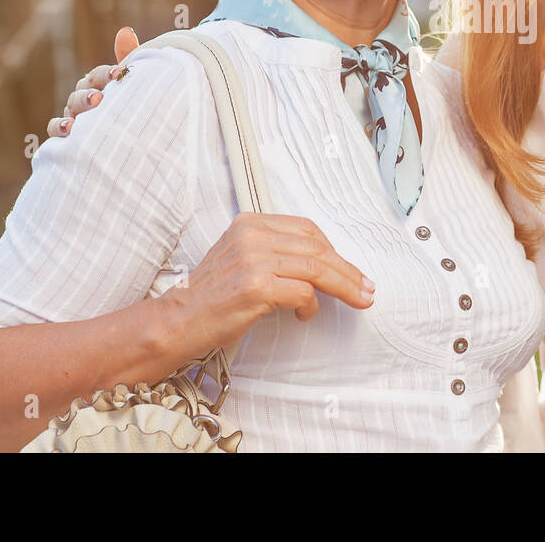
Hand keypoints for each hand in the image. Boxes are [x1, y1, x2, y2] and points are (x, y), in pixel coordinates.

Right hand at [46, 27, 139, 137]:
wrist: (128, 146)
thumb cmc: (128, 111)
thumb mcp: (130, 87)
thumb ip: (127, 61)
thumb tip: (125, 31)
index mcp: (99, 88)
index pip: (97, 76)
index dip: (105, 74)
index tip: (117, 73)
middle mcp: (83, 101)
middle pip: (81, 91)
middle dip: (89, 92)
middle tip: (100, 97)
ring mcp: (74, 118)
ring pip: (70, 108)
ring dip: (78, 107)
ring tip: (88, 111)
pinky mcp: (66, 137)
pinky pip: (55, 129)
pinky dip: (59, 127)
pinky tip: (70, 129)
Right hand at [162, 212, 375, 360]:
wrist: (178, 320)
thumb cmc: (211, 296)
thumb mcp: (241, 258)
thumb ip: (275, 251)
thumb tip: (322, 263)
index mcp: (250, 222)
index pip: (307, 229)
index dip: (334, 250)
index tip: (351, 269)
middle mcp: (253, 235)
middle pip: (317, 248)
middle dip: (348, 270)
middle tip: (366, 288)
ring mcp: (254, 259)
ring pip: (317, 269)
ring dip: (344, 287)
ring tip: (358, 300)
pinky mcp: (256, 286)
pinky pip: (302, 293)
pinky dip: (311, 306)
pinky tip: (305, 315)